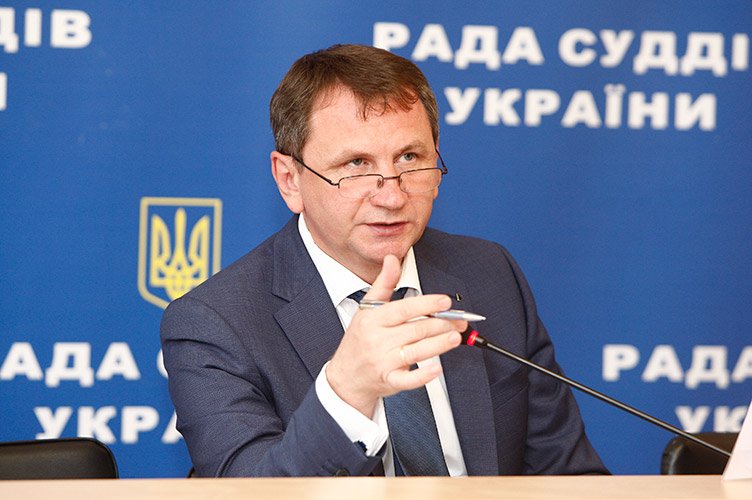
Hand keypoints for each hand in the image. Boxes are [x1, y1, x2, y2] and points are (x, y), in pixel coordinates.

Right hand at [325, 254, 464, 416]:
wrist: (345, 376)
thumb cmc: (359, 339)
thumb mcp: (366, 309)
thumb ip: (384, 283)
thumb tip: (392, 259)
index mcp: (373, 319)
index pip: (404, 309)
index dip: (427, 304)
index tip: (445, 301)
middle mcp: (378, 340)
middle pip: (415, 330)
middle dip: (441, 324)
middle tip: (458, 321)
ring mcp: (383, 361)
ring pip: (416, 352)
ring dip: (439, 344)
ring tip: (455, 337)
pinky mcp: (389, 380)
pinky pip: (407, 380)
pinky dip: (423, 376)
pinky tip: (437, 368)